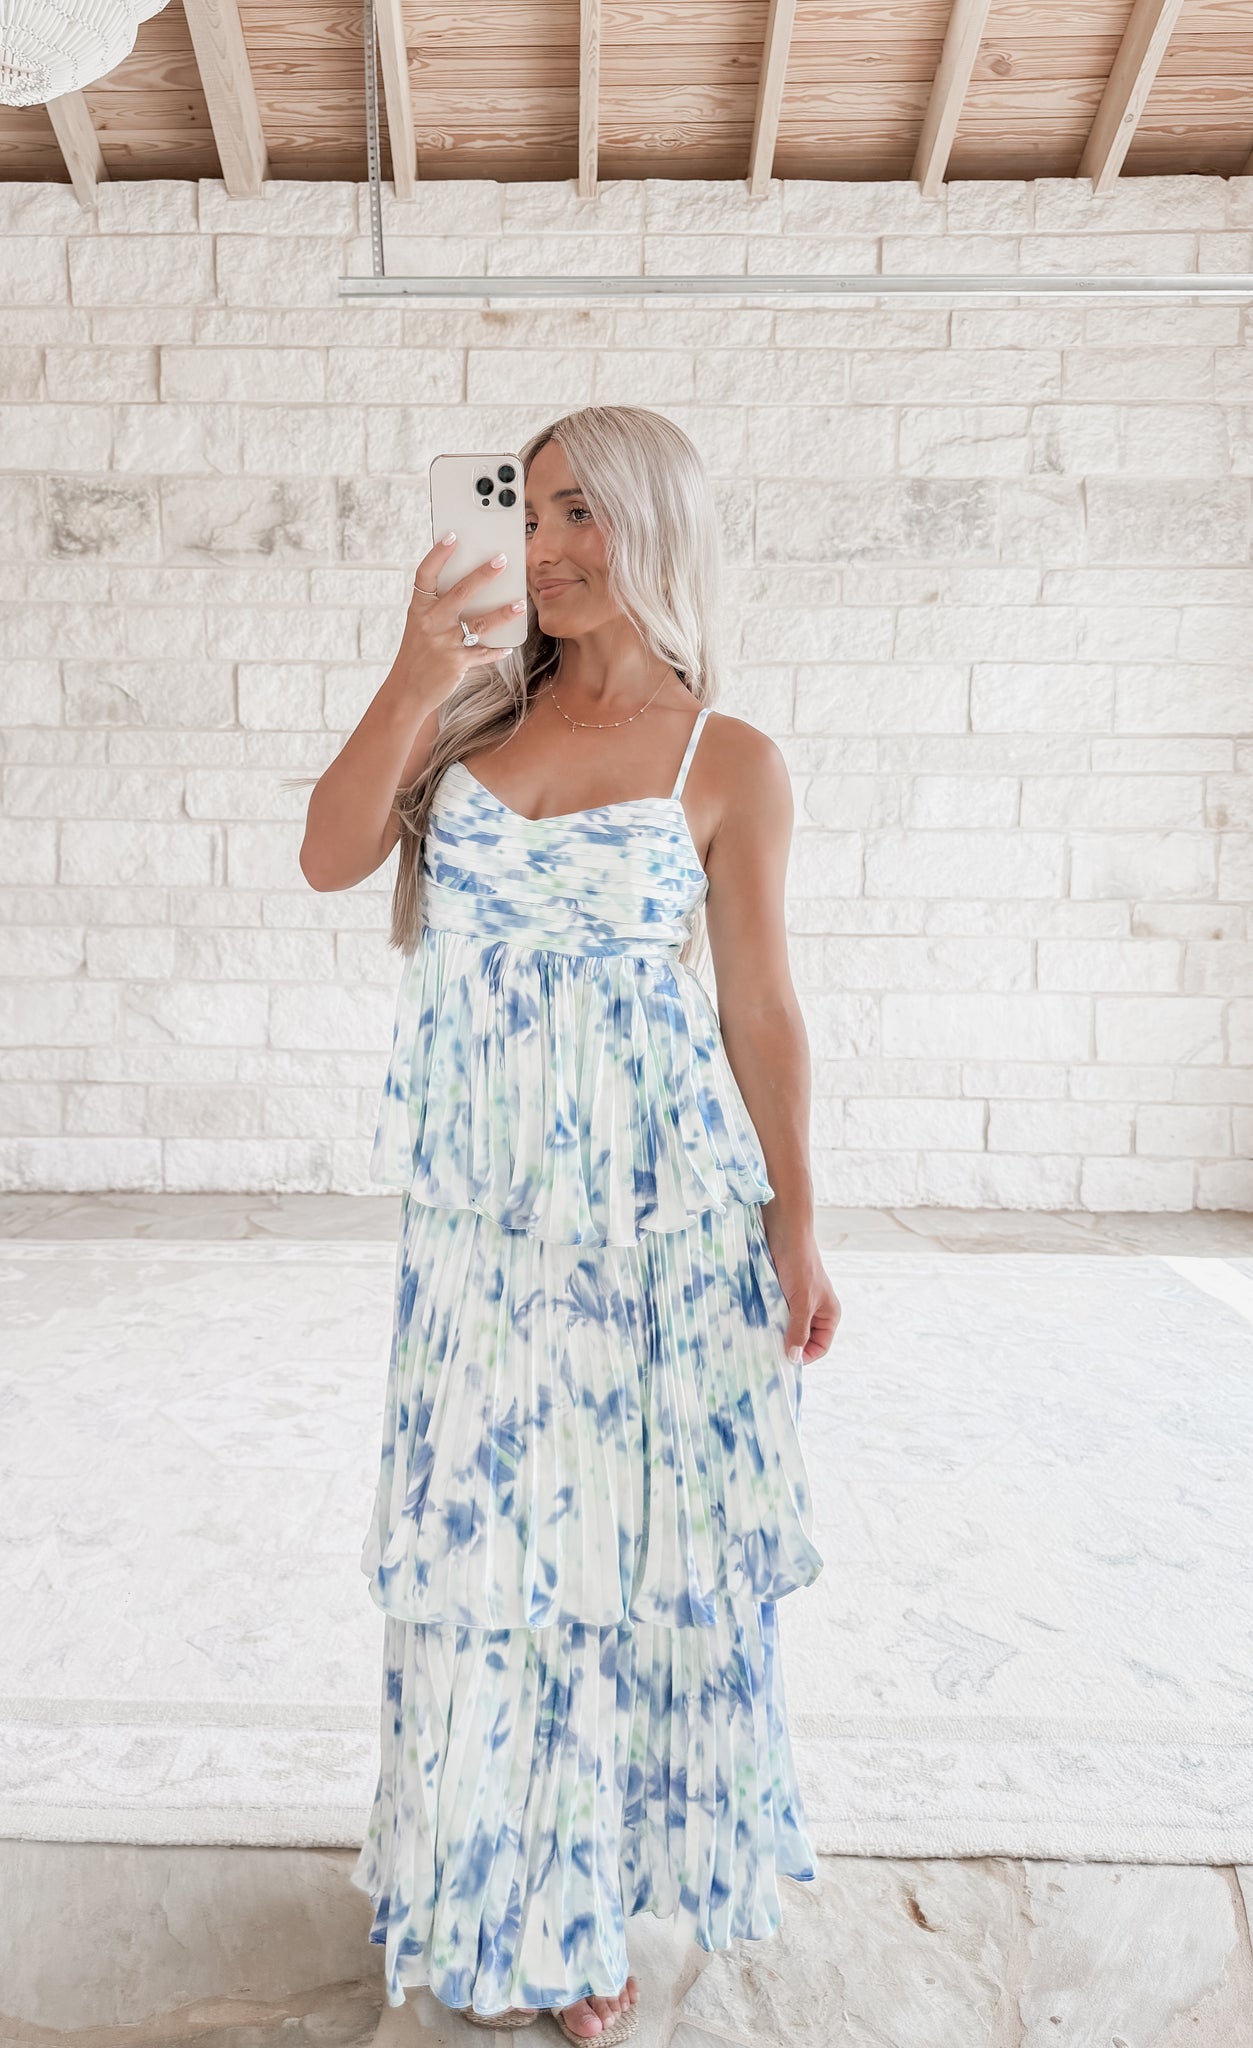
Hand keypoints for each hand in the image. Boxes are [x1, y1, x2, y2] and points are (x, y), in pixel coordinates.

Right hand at [399, 532, 526, 700]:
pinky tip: (508, 646)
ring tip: (519, 603)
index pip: (425, 575)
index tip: (452, 537)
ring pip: (480, 623)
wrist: (406, 690)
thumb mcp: (421, 626)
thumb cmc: (417, 653)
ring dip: (503, 613)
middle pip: (460, 593)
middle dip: (483, 575)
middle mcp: (430, 623)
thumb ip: (440, 607)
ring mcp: (444, 643)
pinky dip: (497, 650)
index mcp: (419, 609)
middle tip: (502, 560)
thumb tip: (473, 586)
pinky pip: (484, 653)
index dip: (438, 555)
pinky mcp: (457, 663)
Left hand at [766, 1226, 840, 1366]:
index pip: (820, 1347)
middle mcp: (815, 1310)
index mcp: (828, 1314)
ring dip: (775, 1332)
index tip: (783, 1361)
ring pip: (786, 1327)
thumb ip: (798, 1330)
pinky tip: (755, 1323)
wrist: (785, 1232)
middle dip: (787, 1345)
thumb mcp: (802, 1302)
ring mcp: (797, 1302)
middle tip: (768, 1352)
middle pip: (802, 1339)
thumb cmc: (800, 1265)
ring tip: (760, 1338)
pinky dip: (767, 1320)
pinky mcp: (781, 1294)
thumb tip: (793, 1358)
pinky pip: (775, 1314)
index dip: (805, 1356)